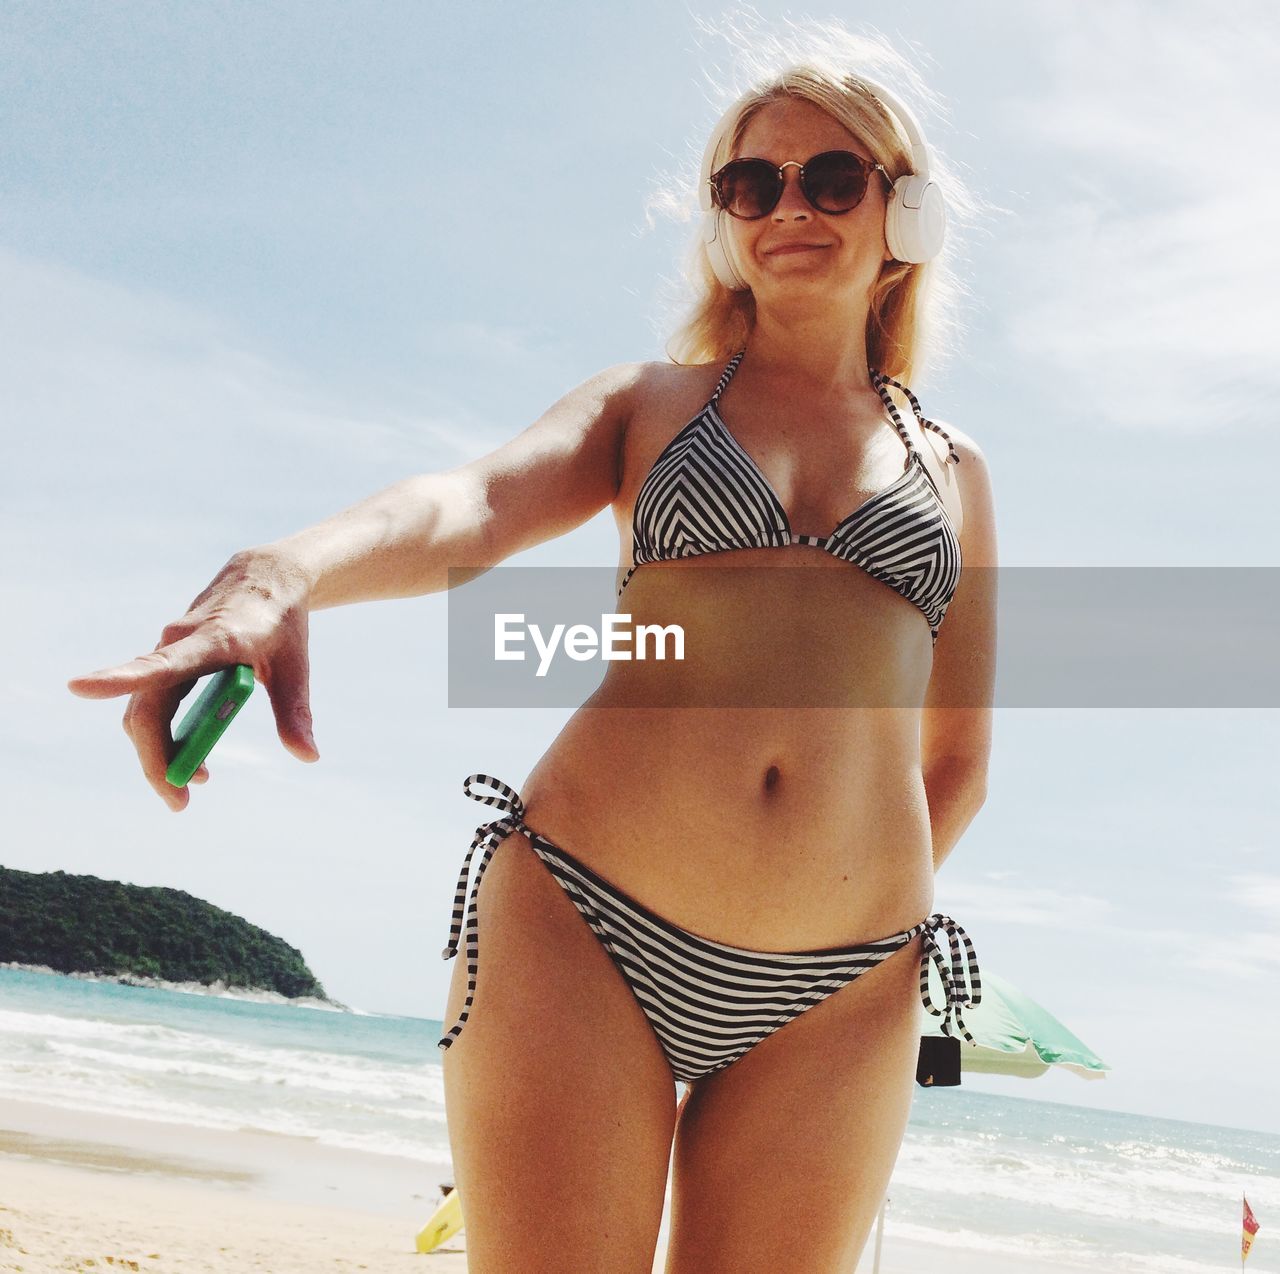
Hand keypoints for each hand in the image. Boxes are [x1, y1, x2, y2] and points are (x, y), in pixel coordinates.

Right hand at [67, 548, 319, 811]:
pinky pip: (153, 703)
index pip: (161, 664)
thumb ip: (295, 712)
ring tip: (192, 786)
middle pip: (148, 710)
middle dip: (156, 760)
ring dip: (159, 753)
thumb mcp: (296, 666)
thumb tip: (308, 756)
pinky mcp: (169, 659)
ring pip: (145, 711)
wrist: (266, 577)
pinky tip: (191, 759)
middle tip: (180, 803)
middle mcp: (180, 642)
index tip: (78, 687)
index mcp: (214, 640)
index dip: (119, 677)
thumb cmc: (283, 621)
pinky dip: (165, 736)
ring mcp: (169, 650)